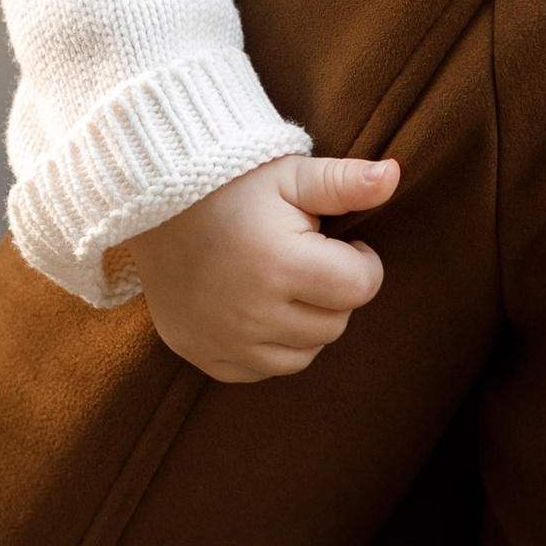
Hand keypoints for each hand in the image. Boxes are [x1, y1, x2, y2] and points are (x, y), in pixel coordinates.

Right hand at [126, 151, 399, 382]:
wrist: (151, 199)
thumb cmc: (233, 183)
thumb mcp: (289, 174)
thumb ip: (344, 181)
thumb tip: (394, 174)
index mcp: (279, 263)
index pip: (360, 287)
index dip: (363, 262)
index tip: (343, 242)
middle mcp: (250, 312)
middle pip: (334, 325)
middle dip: (334, 293)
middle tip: (310, 259)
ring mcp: (222, 339)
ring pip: (302, 357)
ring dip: (307, 325)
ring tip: (287, 283)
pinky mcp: (200, 352)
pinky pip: (258, 372)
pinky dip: (269, 348)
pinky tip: (259, 307)